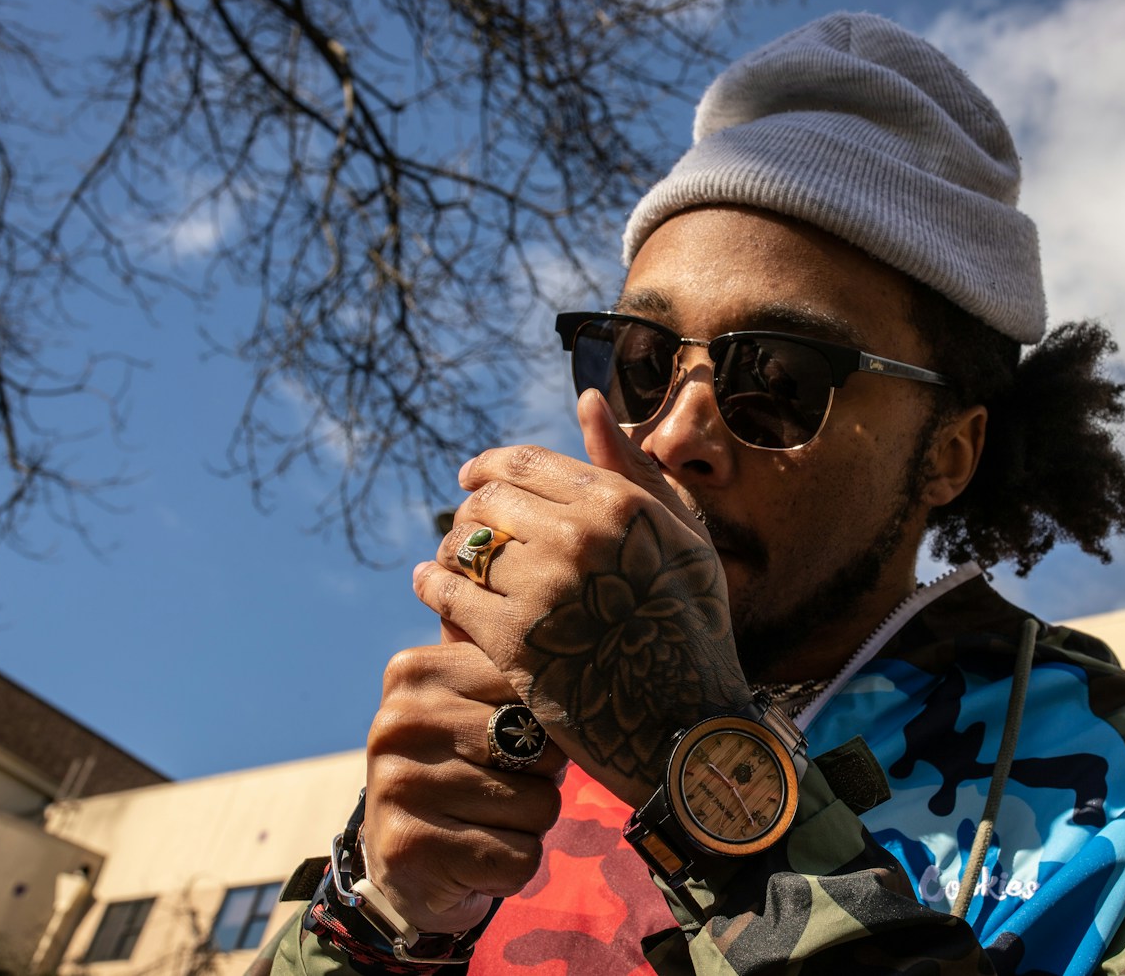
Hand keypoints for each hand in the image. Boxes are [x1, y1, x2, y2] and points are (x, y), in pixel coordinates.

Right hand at [362, 638, 565, 933]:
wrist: (405, 864)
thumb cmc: (461, 766)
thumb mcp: (471, 700)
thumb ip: (494, 647)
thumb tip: (528, 559)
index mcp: (415, 669)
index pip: (531, 687)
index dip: (545, 723)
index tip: (514, 735)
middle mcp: (398, 720)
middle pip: (541, 747)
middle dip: (541, 776)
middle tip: (502, 783)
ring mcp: (398, 784)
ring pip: (538, 805)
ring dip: (529, 823)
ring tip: (488, 818)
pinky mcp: (411, 848)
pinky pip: (518, 856)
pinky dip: (515, 864)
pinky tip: (478, 855)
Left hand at [414, 390, 751, 807]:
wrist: (688, 724)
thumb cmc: (692, 624)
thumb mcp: (679, 534)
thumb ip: (630, 467)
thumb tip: (586, 400)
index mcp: (619, 504)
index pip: (524, 462)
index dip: (488, 467)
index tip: (470, 478)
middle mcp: (580, 537)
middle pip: (488, 500)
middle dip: (470, 511)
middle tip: (466, 530)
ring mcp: (544, 588)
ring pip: (465, 545)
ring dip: (451, 550)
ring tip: (452, 562)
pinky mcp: (513, 640)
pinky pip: (450, 593)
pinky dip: (433, 586)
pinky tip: (432, 588)